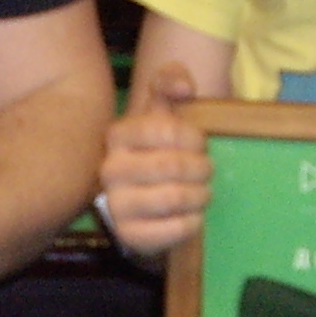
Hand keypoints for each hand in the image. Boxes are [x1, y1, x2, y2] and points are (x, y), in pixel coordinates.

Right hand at [97, 61, 211, 260]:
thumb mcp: (161, 111)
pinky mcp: (129, 235)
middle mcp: (109, 169)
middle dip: (202, 168)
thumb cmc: (157, 151)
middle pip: (174, 165)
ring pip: (175, 197)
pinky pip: (174, 229)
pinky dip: (193, 222)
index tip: (200, 144)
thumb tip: (184, 87)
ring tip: (203, 193)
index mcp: (117, 135)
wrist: (140, 201)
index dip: (194, 138)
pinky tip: (192, 216)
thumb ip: (169, 81)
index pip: (166, 129)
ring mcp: (116, 204)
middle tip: (206, 171)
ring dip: (201, 195)